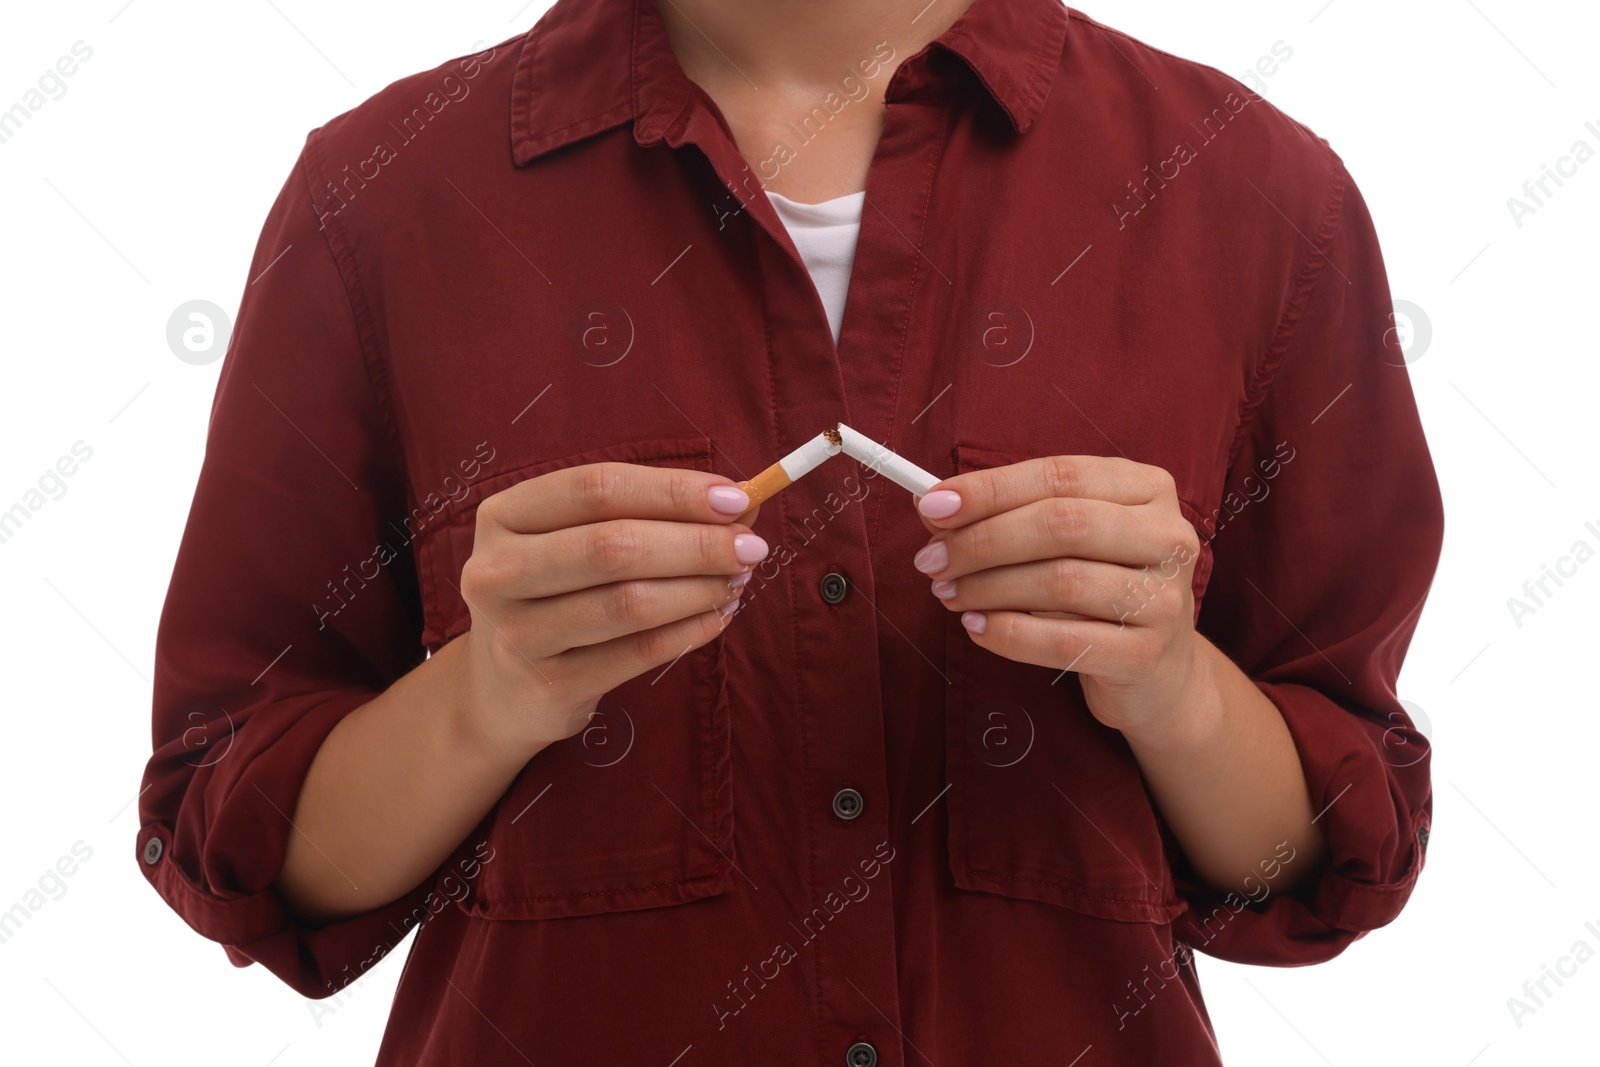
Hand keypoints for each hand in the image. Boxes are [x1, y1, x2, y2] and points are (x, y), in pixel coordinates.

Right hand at [455, 463, 766, 757]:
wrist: (500, 689)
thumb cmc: (555, 594)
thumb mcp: (575, 541)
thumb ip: (644, 515)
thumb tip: (740, 502)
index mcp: (504, 515)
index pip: (596, 488)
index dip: (672, 491)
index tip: (736, 499)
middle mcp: (497, 571)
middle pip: (613, 546)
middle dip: (697, 544)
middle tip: (751, 546)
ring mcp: (517, 633)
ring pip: (629, 603)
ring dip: (699, 588)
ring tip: (738, 580)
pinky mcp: (548, 685)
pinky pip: (637, 652)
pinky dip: (689, 631)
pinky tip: (718, 617)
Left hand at [911, 456, 1202, 737]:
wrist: (1157, 670)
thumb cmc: (1097, 590)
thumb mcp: (1062, 541)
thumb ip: (1002, 515)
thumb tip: (929, 502)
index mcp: (1146, 488)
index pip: (1058, 476)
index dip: (990, 489)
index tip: (933, 506)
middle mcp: (1167, 535)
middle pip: (1061, 524)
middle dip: (983, 541)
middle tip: (932, 560)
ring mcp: (1165, 597)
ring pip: (1061, 582)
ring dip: (988, 588)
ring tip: (949, 594)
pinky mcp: (1148, 654)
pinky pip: (1063, 641)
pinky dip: (1008, 634)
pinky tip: (977, 628)